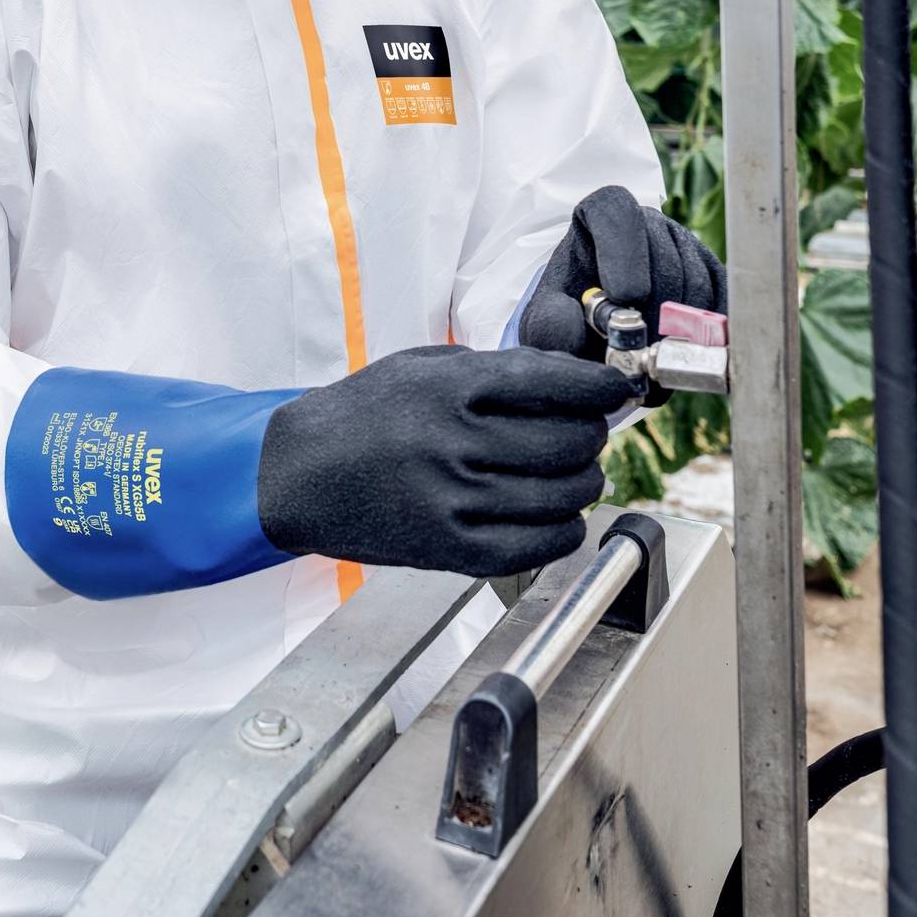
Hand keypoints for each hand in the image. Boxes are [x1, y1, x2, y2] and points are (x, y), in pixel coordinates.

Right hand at [256, 346, 631, 578]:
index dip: (600, 386)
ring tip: (575, 475)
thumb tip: (571, 382)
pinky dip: (564, 531)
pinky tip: (560, 516)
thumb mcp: (422, 366)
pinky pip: (536, 545)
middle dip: (591, 435)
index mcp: (447, 388)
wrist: (299, 474)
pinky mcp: (448, 549)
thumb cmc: (364, 413)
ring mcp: (451, 500)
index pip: (553, 382)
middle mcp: (452, 442)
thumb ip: (493, 370)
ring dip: (583, 483)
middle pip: (567, 441)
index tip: (617, 389)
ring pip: (562, 495)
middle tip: (587, 433)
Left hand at [518, 186, 724, 400]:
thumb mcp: (546, 322)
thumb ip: (552, 325)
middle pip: (664, 255)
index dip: (625, 254)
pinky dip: (708, 330)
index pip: (617, 213)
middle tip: (642, 349)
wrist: (593, 331)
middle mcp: (647, 220)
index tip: (623, 298)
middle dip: (655, 308)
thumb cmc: (567, 319)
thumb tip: (575, 332)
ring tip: (656, 359)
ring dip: (679, 325)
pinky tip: (686, 356)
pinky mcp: (709, 269)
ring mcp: (683, 242)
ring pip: (695, 280)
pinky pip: (720, 296)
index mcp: (599, 215)